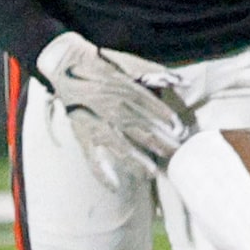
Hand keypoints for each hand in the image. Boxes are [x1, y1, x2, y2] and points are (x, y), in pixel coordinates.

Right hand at [34, 31, 193, 186]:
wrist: (66, 66)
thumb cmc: (99, 65)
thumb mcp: (129, 63)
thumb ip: (155, 72)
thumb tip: (183, 81)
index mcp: (127, 92)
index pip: (154, 110)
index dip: (167, 122)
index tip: (181, 132)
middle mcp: (115, 110)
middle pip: (144, 132)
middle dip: (161, 145)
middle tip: (175, 155)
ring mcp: (98, 124)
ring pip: (122, 148)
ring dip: (138, 162)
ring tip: (152, 173)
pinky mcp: (84, 134)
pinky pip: (93, 158)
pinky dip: (102, 174)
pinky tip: (114, 186)